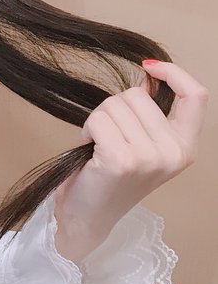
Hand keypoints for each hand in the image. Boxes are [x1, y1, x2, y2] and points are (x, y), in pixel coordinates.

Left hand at [53, 59, 208, 250]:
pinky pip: (98, 119)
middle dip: (115, 106)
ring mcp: (150, 157)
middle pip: (138, 95)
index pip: (196, 95)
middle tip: (109, 135)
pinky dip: (88, 129)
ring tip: (100, 144)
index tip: (149, 68)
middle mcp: (174, 152)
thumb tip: (148, 76)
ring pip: (115, 104)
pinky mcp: (122, 160)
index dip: (173, 72)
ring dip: (99, 119)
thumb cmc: (112, 176)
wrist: (88, 216)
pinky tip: (91, 149)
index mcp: (186, 147)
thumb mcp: (143, 143)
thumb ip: (150, 113)